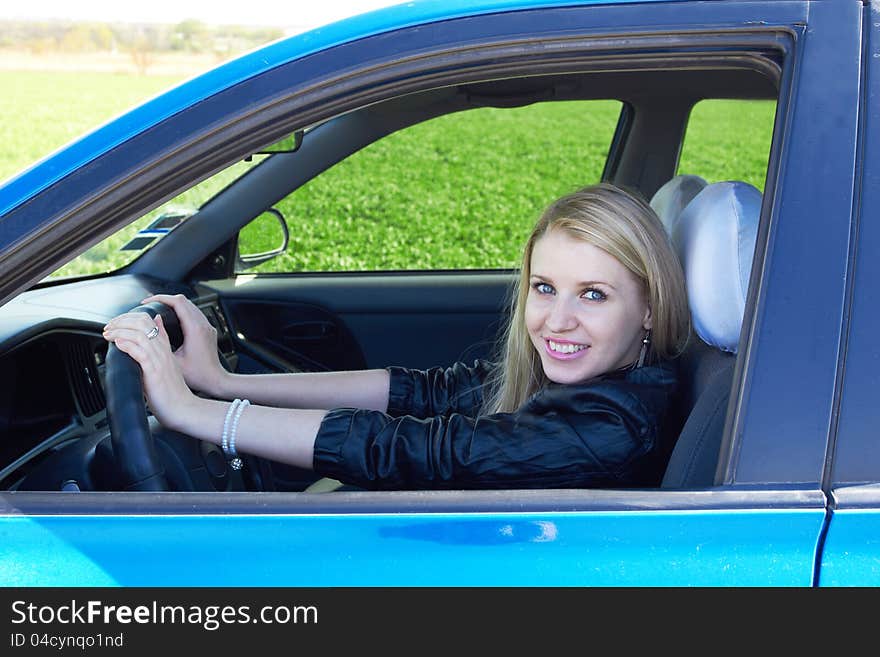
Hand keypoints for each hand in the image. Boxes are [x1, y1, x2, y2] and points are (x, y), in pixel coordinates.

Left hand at [102, 311, 196, 430]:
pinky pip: (139, 352)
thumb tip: (150, 342)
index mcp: (165, 348)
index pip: (149, 320)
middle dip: (121, 320)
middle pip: (143, 322)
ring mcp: (159, 359)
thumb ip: (159, 352)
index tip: (117, 323)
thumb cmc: (173, 392)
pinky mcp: (154, 371)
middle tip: (109, 326)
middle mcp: (162, 350)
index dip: (130, 317)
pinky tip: (118, 344)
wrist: (183, 408)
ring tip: (108, 334)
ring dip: (119, 331)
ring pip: (139, 334)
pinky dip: (126, 345)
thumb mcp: (166, 365)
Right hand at [140, 294, 228, 396]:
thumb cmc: (197, 375)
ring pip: (190, 305)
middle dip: (165, 299)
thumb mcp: (173, 361)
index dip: (160, 298)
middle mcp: (203, 325)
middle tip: (149, 304)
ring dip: (173, 304)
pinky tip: (171, 318)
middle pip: (183, 300)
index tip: (147, 302)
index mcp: (195, 329)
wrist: (215, 381)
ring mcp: (207, 327)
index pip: (178, 302)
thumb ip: (161, 344)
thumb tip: (148, 329)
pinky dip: (181, 311)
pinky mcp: (208, 331)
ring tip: (158, 308)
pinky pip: (194, 313)